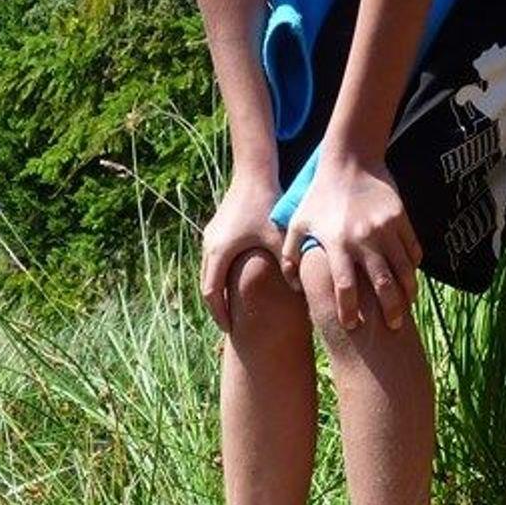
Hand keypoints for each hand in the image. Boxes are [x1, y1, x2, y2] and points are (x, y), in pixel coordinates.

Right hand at [199, 176, 285, 328]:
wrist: (253, 174)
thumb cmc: (266, 204)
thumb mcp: (278, 236)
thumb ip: (287, 263)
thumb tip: (300, 290)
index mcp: (220, 253)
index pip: (212, 294)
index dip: (220, 314)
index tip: (230, 329)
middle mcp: (209, 247)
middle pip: (205, 287)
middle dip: (216, 307)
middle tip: (229, 324)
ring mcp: (209, 238)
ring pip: (206, 274)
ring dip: (216, 292)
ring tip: (230, 307)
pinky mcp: (214, 231)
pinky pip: (211, 261)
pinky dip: (218, 276)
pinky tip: (232, 282)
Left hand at [280, 154, 421, 330]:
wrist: (350, 159)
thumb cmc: (318, 196)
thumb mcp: (297, 223)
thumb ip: (290, 256)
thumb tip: (294, 288)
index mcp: (337, 243)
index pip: (345, 287)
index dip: (349, 310)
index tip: (352, 326)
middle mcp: (363, 238)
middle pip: (382, 284)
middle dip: (389, 310)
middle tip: (392, 327)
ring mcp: (386, 227)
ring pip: (403, 269)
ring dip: (407, 291)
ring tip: (405, 306)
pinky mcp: (401, 218)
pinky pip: (412, 249)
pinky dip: (413, 266)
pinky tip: (410, 279)